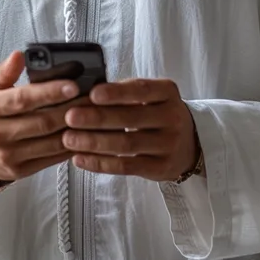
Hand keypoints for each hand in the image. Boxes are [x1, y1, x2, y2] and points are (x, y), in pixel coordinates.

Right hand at [0, 51, 82, 184]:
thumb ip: (5, 72)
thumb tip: (19, 55)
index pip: (22, 99)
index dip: (49, 92)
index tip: (72, 86)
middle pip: (41, 122)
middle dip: (71, 110)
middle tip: (92, 98)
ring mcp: (8, 156)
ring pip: (49, 142)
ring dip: (75, 129)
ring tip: (92, 115)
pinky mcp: (19, 171)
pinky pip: (50, 159)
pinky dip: (69, 147)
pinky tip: (83, 135)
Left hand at [62, 78, 200, 181]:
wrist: (190, 143)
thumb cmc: (158, 113)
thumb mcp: (152, 96)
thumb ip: (125, 91)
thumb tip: (86, 90)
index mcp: (167, 92)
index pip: (141, 90)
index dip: (117, 92)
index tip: (92, 93)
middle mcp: (172, 117)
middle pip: (130, 118)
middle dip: (97, 118)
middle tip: (70, 117)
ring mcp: (168, 145)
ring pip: (127, 144)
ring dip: (94, 142)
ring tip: (68, 139)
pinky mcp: (161, 168)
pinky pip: (127, 166)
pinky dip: (101, 163)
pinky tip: (80, 158)